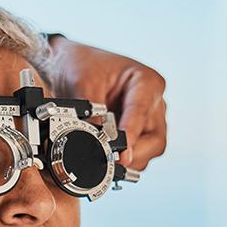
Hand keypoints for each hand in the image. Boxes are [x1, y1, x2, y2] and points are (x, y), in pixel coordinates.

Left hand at [46, 36, 167, 169]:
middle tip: (112, 161)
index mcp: (146, 82)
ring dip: (129, 157)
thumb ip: (90, 114)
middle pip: (155, 139)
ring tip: (105, 156)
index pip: (142, 113)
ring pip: (150, 149)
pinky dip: (123, 158)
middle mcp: (153, 101)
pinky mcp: (138, 131)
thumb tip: (94, 141)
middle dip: (134, 153)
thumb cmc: (83, 66)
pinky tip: (108, 155)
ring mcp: (148, 118)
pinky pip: (138, 152)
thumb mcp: (82, 84)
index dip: (131, 135)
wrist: (71, 65)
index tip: (122, 153)